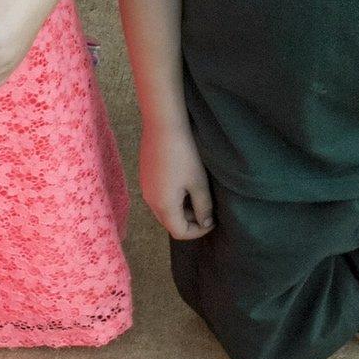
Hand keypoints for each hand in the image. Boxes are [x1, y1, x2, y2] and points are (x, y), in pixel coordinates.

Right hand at [139, 124, 214, 238]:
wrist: (163, 126)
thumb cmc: (184, 155)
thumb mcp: (199, 183)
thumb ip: (203, 207)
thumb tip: (206, 222)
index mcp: (164, 206)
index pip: (180, 232)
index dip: (199, 231)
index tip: (213, 220)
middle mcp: (150, 201)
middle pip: (170, 223)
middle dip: (189, 222)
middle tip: (206, 210)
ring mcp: (145, 189)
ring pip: (164, 210)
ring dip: (181, 209)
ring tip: (197, 195)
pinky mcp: (145, 177)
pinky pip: (158, 197)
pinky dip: (172, 198)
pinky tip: (184, 183)